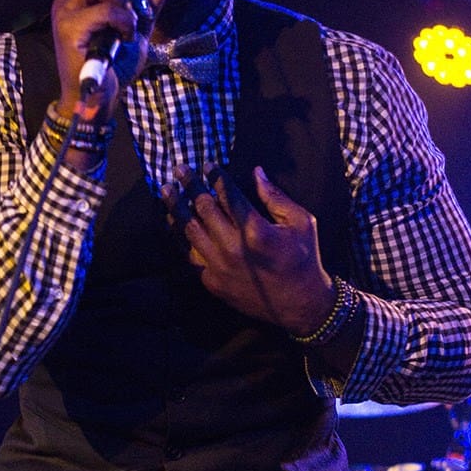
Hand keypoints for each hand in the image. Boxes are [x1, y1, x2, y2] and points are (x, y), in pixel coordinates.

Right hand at [50, 0, 167, 121]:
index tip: (137, 2)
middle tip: (135, 12)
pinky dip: (123, 20)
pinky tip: (126, 38)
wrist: (99, 100)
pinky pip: (104, 10)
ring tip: (128, 26)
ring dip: (122, 1)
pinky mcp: (69, 31)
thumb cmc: (113, 66)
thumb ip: (148, 1)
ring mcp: (64, 14)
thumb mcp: (136, 28)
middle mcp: (65, 1)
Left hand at [161, 162, 337, 332]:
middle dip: (190, 185)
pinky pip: (190, 255)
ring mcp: (219, 267)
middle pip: (203, 209)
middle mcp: (232, 248)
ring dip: (176, 208)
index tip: (206, 165)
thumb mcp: (301, 222)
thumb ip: (275, 197)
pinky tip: (172, 223)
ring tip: (166, 191)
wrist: (299, 305)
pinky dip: (180, 237)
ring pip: (190, 231)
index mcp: (255, 231)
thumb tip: (256, 172)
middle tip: (178, 169)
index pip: (228, 195)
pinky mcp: (212, 282)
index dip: (215, 177)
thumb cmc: (304, 259)